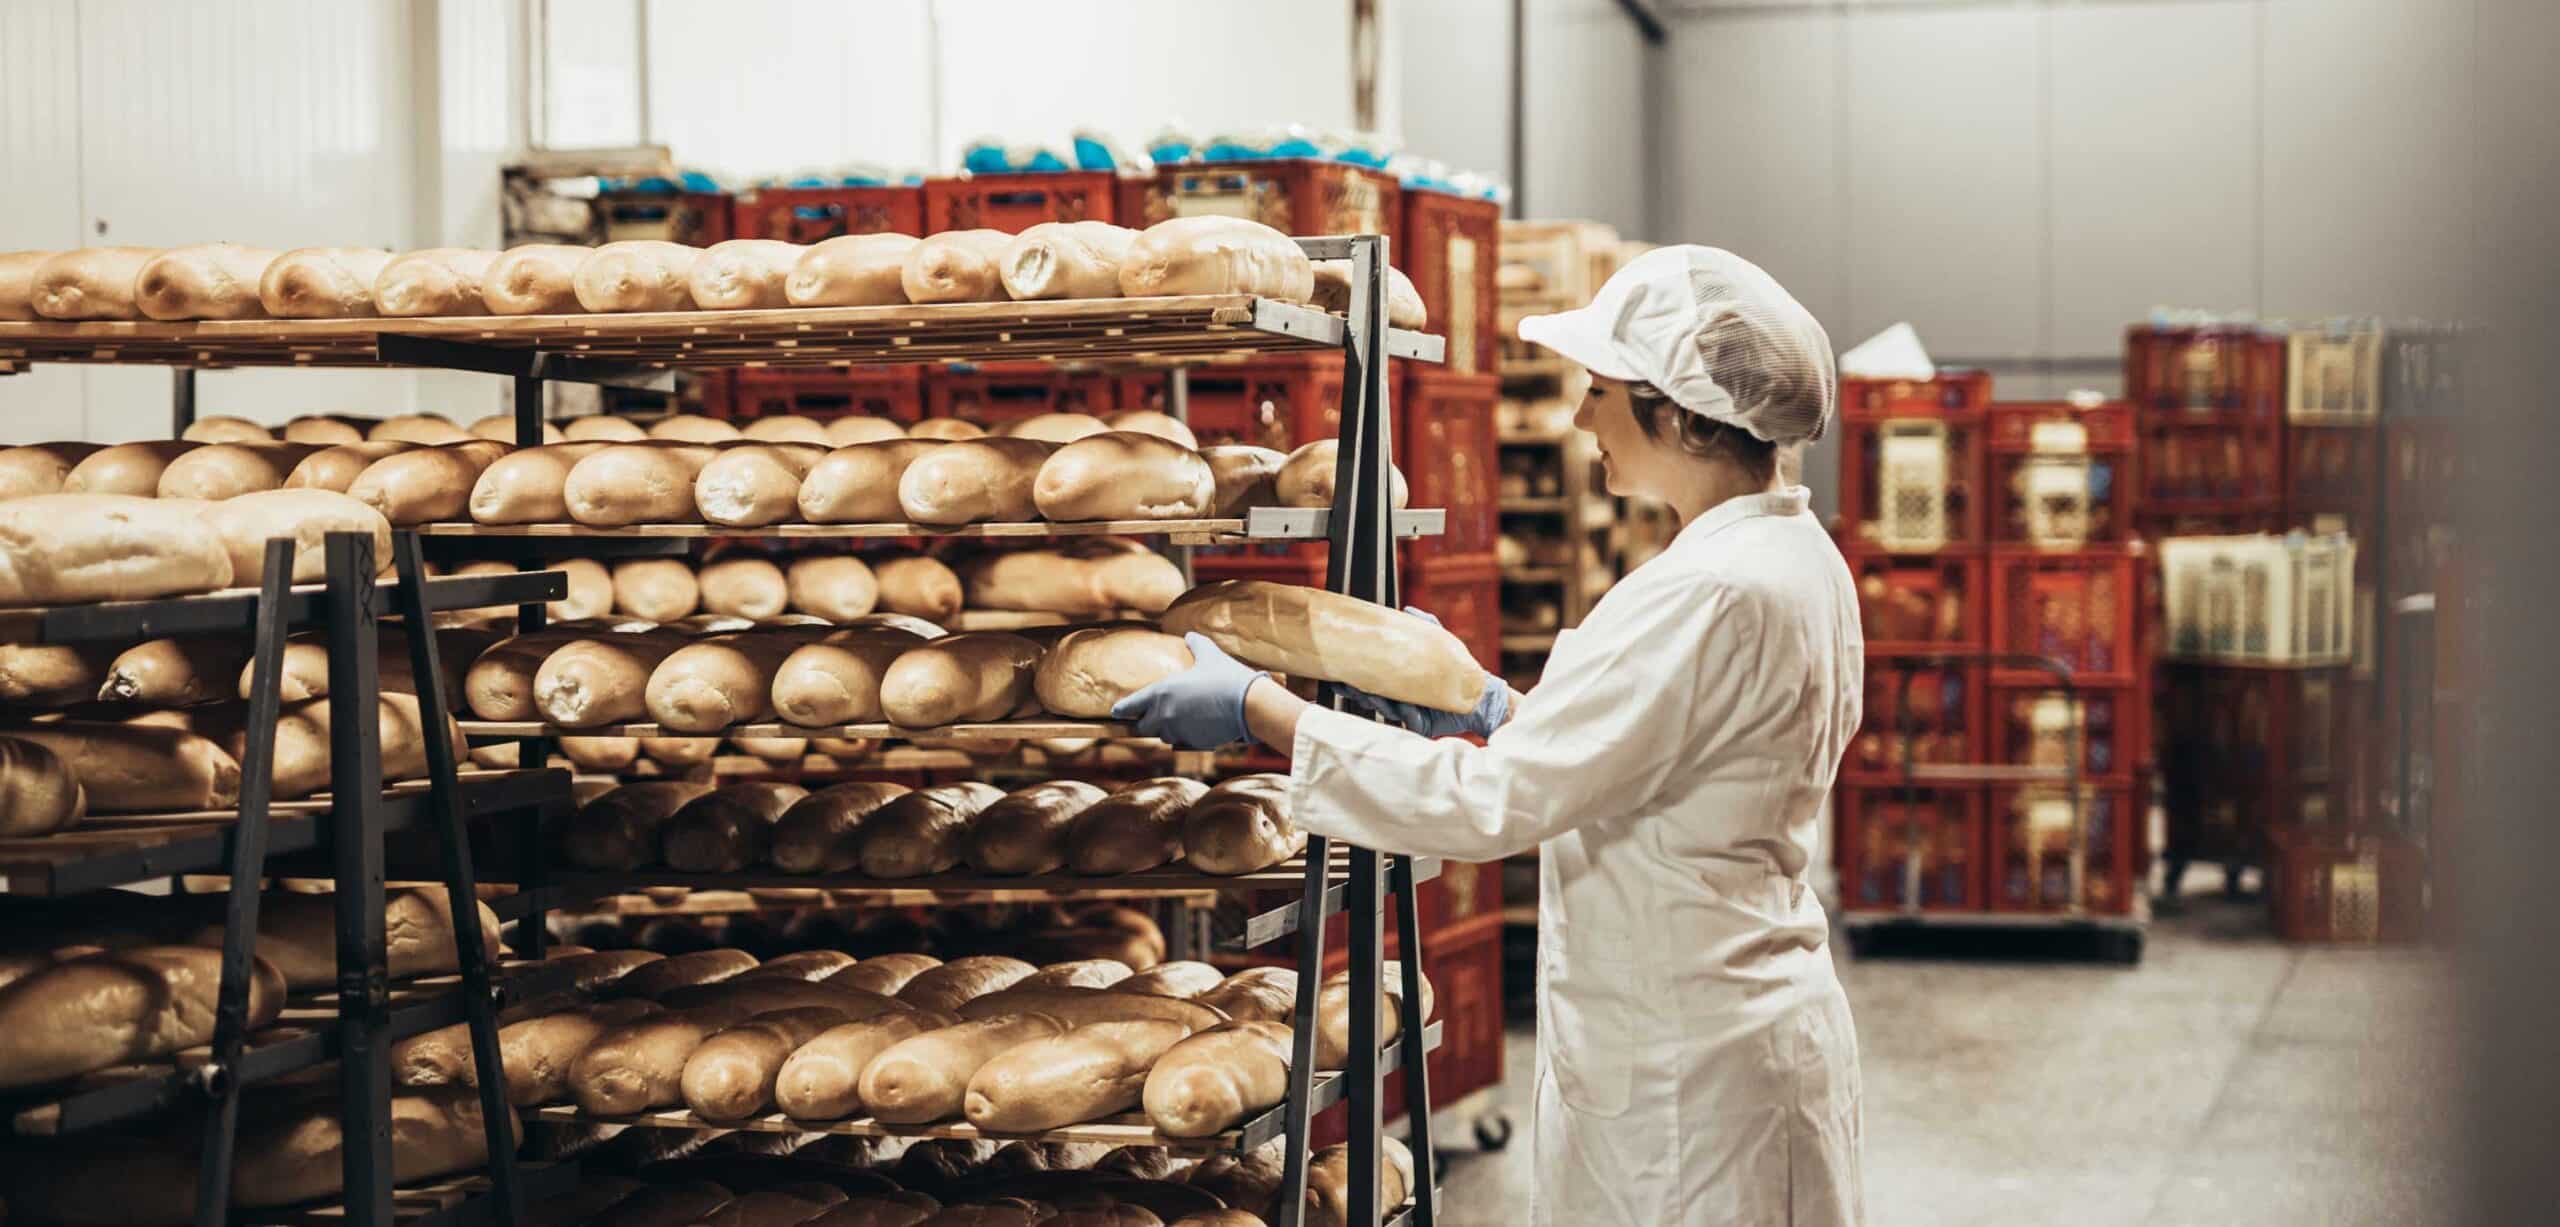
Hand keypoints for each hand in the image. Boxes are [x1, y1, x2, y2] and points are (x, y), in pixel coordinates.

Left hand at [1111, 633, 1268, 748]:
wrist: (1248, 704)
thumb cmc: (1227, 677)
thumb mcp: (1210, 655)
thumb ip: (1196, 644)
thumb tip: (1190, 635)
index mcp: (1161, 692)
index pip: (1131, 705)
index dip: (1122, 709)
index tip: (1115, 712)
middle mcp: (1164, 714)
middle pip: (1144, 726)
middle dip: (1148, 721)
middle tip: (1154, 715)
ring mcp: (1178, 731)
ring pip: (1164, 735)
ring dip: (1168, 729)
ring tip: (1181, 718)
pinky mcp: (1193, 743)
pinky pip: (1183, 741)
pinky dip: (1186, 735)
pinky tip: (1199, 725)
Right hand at [1339, 607, 1509, 737]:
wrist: (1479, 696)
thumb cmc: (1458, 669)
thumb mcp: (1442, 643)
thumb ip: (1427, 624)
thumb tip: (1408, 610)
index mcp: (1397, 678)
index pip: (1368, 678)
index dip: (1353, 677)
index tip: (1342, 676)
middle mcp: (1398, 696)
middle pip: (1370, 695)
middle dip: (1360, 692)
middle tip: (1354, 687)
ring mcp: (1407, 711)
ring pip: (1386, 709)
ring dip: (1380, 704)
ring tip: (1377, 697)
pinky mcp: (1420, 724)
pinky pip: (1408, 721)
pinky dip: (1405, 714)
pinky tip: (1404, 708)